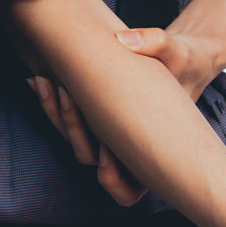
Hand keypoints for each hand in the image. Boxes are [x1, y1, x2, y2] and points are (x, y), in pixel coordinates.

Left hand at [27, 25, 225, 204]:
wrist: (180, 57)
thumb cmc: (184, 60)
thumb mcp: (176, 51)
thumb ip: (155, 42)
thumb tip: (124, 39)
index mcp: (156, 150)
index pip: (131, 188)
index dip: (114, 177)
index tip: (106, 149)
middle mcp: (129, 148)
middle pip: (92, 160)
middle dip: (73, 131)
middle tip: (67, 95)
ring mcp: (110, 134)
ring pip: (76, 142)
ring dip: (56, 117)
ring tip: (45, 82)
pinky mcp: (97, 117)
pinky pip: (71, 120)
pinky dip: (53, 103)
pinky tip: (41, 79)